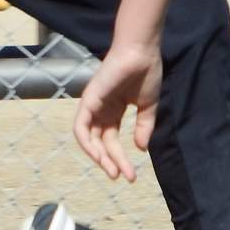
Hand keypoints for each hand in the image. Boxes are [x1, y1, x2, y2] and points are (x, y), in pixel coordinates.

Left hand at [72, 41, 162, 181]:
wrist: (142, 52)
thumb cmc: (146, 72)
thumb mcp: (148, 106)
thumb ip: (144, 127)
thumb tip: (140, 148)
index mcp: (113, 110)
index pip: (111, 140)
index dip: (120, 158)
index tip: (131, 176)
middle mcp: (101, 109)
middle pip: (101, 142)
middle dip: (110, 162)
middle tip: (123, 177)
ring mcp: (93, 105)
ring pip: (88, 138)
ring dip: (98, 157)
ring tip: (112, 171)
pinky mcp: (88, 99)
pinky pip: (81, 127)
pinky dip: (87, 143)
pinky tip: (99, 156)